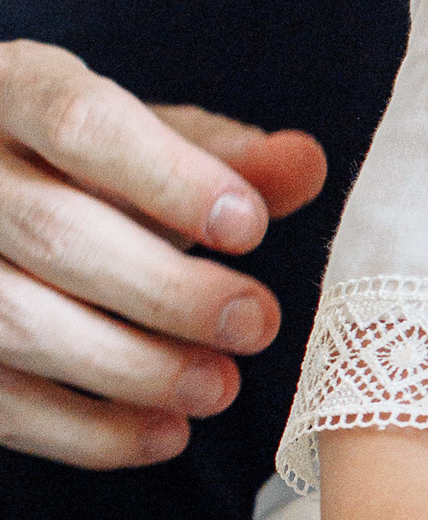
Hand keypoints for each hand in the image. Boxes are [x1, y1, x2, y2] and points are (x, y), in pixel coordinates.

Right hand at [0, 40, 325, 468]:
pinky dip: (86, 431)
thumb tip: (306, 163)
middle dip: (166, 290)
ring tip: (220, 386)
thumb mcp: (147, 140)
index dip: (169, 179)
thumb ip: (225, 156)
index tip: (251, 227)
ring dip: (131, 367)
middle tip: (257, 323)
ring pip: (16, 321)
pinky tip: (164, 431)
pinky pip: (0, 403)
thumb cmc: (81, 166)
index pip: (81, 122)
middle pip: (52, 232)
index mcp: (13, 88)